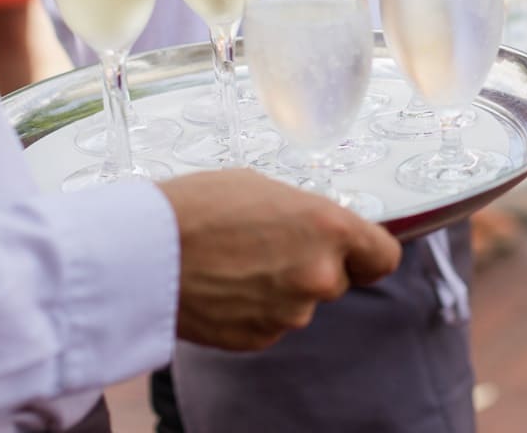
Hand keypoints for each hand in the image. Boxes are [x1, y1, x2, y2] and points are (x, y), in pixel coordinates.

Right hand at [158, 170, 400, 350]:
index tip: (356, 252)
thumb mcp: (264, 187)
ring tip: (234, 264)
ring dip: (280, 289)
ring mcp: (290, 313)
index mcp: (329, 228)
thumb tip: (315, 230)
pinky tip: (222, 286)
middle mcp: (319, 275)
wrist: (143, 252)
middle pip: (338, 280)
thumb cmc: (198, 205)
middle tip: (268, 247)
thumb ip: (305, 214)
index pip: (383, 257)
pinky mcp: (259, 339)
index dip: (369, 254)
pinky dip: (253, 310)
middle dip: (312, 267)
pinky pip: (269, 323)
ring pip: (300, 303)